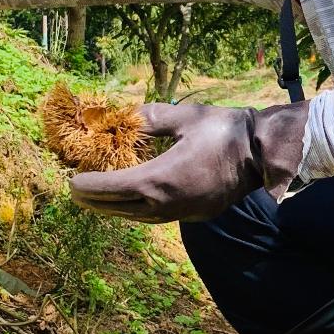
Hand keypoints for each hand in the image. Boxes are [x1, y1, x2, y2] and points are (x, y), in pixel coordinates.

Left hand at [69, 100, 308, 222]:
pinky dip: (135, 211)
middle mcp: (166, 204)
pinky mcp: (193, 215)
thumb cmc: (223, 131)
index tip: (71, 181)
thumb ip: (149, 117)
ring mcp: (181, 213)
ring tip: (96, 200)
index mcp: (159, 180)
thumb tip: (124, 114)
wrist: (262, 153)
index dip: (88, 185)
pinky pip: (155, 218)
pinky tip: (130, 203)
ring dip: (114, 209)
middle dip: (94, 201)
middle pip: (119, 208)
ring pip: (136, 217)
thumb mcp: (183, 117)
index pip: (112, 187)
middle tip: (75, 193)